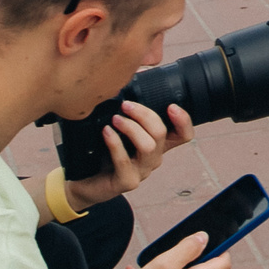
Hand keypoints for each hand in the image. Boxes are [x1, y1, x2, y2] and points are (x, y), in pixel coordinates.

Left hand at [71, 101, 193, 209]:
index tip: (171, 106)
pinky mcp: (126, 182)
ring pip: (148, 146)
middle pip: (161, 133)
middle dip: (144, 114)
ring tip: (115, 119)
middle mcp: (154, 158)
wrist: (84, 181)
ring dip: (131, 128)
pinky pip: (124, 161)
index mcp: (158, 145)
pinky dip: (115, 143)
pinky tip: (106, 132)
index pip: (183, 135)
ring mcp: (142, 172)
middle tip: (126, 105)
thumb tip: (126, 87)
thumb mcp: (121, 132)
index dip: (184, 120)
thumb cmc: (103, 152)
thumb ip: (130, 116)